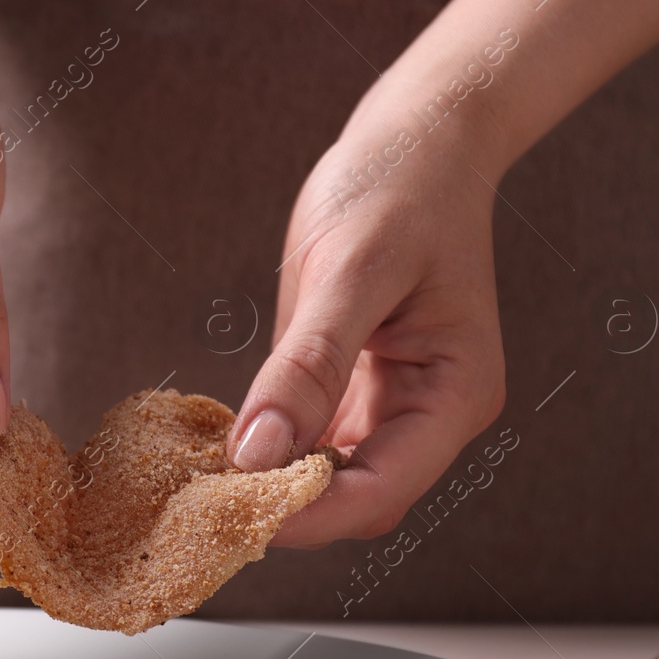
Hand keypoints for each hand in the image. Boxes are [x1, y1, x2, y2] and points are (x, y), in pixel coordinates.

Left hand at [229, 122, 506, 547]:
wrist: (418, 141)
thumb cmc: (398, 188)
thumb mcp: (349, 270)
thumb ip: (307, 366)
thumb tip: (256, 451)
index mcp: (454, 394)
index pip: (379, 492)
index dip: (306, 517)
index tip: (231, 517)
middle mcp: (431, 414)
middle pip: (358, 502)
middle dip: (287, 511)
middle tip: (203, 502)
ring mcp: (396, 406)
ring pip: (332, 482)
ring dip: (273, 486)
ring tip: (204, 479)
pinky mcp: (358, 389)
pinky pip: (314, 443)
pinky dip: (271, 451)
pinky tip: (224, 443)